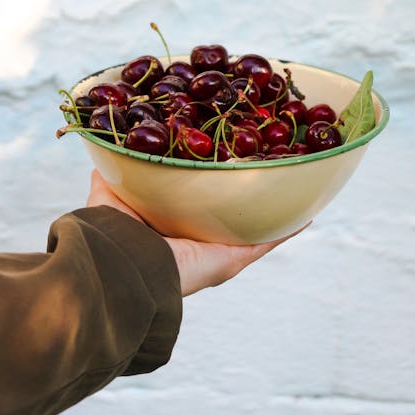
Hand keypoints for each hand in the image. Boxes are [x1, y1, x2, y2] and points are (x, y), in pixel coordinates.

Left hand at [87, 170, 310, 296]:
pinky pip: (266, 242)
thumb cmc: (113, 233)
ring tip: (289, 182)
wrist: (123, 266)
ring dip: (271, 210)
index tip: (223, 161)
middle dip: (245, 196)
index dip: (209, 186)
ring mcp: (218, 253)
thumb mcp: (111, 194)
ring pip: (253, 228)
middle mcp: (197, 242)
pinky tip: (305, 212)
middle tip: (263, 166)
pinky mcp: (232, 259)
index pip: (196, 205)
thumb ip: (115, 172)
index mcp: (170, 228)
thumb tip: (109, 149)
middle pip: (229, 217)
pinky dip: (287, 228)